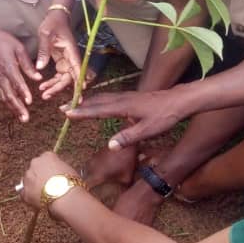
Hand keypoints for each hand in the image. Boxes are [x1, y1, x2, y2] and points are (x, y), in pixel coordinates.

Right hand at [0, 8, 40, 121]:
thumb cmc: (3, 40)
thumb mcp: (18, 48)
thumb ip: (28, 64)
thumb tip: (38, 77)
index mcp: (8, 66)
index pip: (17, 82)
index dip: (23, 92)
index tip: (30, 102)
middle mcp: (1, 75)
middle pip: (9, 95)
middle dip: (18, 108)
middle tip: (25, 118)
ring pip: (4, 97)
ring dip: (13, 108)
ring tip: (21, 118)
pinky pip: (0, 93)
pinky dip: (6, 102)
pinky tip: (12, 107)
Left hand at [18, 151, 78, 208]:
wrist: (66, 197)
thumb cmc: (71, 183)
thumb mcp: (69, 169)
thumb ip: (59, 168)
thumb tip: (57, 173)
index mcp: (47, 156)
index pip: (45, 158)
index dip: (49, 168)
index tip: (53, 175)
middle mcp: (35, 163)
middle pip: (35, 169)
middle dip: (39, 176)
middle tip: (48, 185)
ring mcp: (27, 177)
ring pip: (28, 180)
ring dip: (34, 186)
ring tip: (44, 195)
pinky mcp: (24, 191)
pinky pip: (25, 194)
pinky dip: (30, 198)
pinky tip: (38, 202)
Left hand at [35, 8, 84, 100]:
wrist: (56, 17)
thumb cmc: (52, 23)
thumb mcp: (45, 34)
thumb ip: (43, 51)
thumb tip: (40, 68)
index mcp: (71, 51)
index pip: (77, 68)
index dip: (79, 80)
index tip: (81, 92)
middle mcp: (71, 57)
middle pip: (69, 77)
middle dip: (59, 88)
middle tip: (47, 96)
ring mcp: (67, 60)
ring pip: (64, 78)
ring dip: (55, 87)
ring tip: (44, 95)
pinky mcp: (62, 61)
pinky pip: (59, 75)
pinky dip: (52, 82)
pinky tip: (43, 87)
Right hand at [64, 88, 191, 148]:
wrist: (180, 100)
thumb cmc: (165, 115)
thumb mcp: (148, 130)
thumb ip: (128, 138)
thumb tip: (110, 146)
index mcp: (123, 106)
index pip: (97, 110)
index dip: (81, 112)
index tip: (67, 113)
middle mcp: (122, 98)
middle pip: (95, 101)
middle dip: (79, 105)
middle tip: (63, 109)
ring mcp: (126, 96)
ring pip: (101, 97)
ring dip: (87, 101)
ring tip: (75, 105)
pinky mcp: (131, 97)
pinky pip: (108, 97)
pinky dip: (97, 99)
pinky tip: (98, 102)